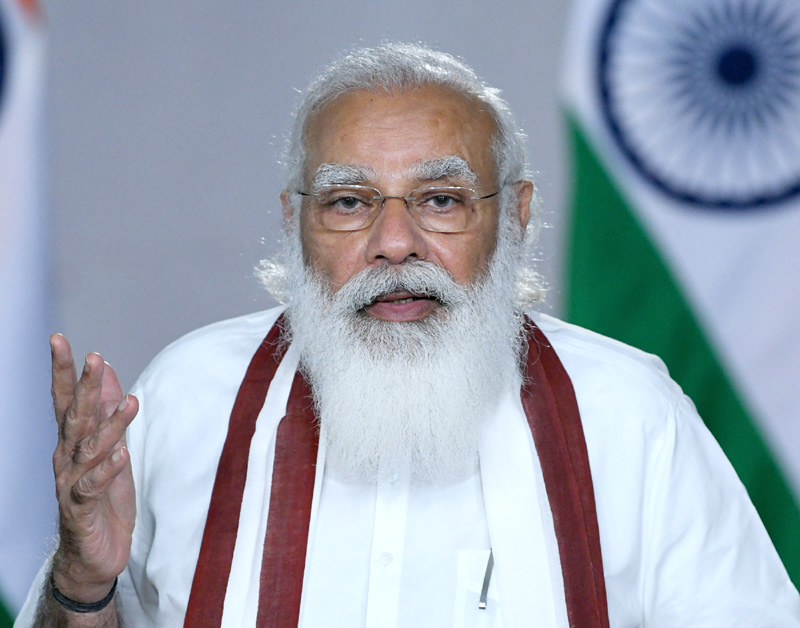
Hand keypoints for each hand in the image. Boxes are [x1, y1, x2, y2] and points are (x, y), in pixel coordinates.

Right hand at [49, 334, 137, 602]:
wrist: (93, 556)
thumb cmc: (102, 498)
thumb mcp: (110, 448)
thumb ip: (107, 411)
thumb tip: (108, 371)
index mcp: (73, 442)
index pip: (65, 399)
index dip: (63, 370)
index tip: (61, 339)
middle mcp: (67, 459)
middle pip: (74, 417)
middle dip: (83, 387)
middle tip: (95, 358)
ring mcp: (72, 484)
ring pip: (88, 449)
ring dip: (109, 425)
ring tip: (130, 402)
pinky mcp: (82, 510)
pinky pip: (92, 487)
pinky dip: (107, 470)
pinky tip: (121, 455)